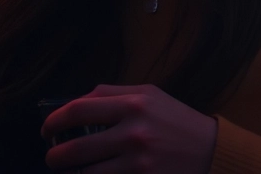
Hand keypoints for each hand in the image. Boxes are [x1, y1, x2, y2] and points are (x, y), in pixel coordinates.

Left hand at [42, 84, 216, 173]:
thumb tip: (73, 104)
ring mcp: (138, 160)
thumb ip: (113, 94)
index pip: (78, 110)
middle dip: (54, 157)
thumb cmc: (177, 121)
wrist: (212, 150)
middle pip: (73, 148)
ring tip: (71, 171)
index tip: (48, 130)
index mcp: (135, 104)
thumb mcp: (152, 96)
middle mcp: (134, 131)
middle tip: (54, 157)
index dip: (53, 121)